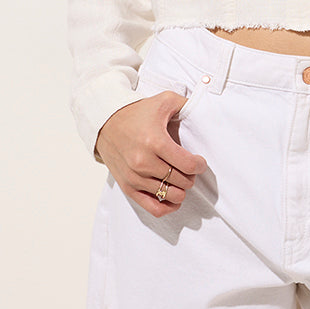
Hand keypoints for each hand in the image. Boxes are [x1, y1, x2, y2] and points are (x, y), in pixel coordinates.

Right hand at [95, 94, 207, 217]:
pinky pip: (153, 209)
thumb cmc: (137, 112)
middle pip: (181, 181)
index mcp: (155, 141)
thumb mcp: (164, 100)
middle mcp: (143, 162)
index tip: (200, 161)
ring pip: (171, 195)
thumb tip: (203, 111)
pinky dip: (168, 207)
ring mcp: (134, 177)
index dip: (199, 165)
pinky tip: (173, 198)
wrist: (106, 122)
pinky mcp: (127, 187)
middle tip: (189, 168)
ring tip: (180, 178)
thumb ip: (186, 104)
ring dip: (181, 189)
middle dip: (191, 176)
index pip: (188, 164)